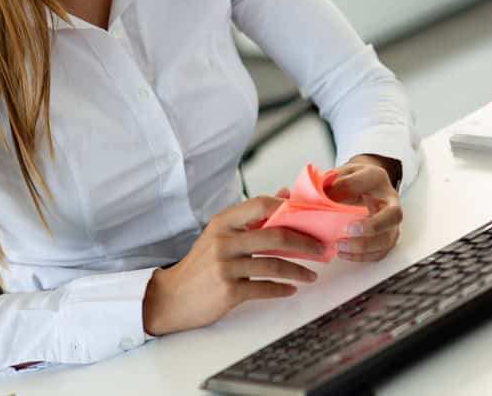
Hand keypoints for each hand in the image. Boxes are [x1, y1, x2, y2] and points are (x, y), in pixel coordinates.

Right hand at [142, 195, 326, 335]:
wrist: (171, 297)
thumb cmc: (201, 265)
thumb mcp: (220, 234)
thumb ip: (251, 216)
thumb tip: (284, 194)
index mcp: (222, 223)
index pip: (260, 204)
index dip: (288, 208)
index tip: (308, 217)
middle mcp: (223, 241)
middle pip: (275, 236)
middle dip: (305, 243)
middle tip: (321, 249)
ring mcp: (225, 267)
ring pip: (274, 265)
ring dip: (299, 271)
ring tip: (311, 275)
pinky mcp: (228, 291)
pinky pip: (264, 288)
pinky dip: (282, 289)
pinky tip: (290, 289)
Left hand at [327, 155, 403, 261]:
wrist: (364, 187)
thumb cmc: (351, 181)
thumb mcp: (341, 173)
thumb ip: (333, 182)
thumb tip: (321, 196)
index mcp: (377, 178)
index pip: (371, 181)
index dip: (351, 189)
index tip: (331, 197)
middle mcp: (390, 201)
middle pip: (393, 216)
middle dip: (372, 226)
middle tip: (347, 230)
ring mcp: (391, 222)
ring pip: (388, 239)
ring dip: (364, 247)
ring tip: (340, 246)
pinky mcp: (387, 238)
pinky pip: (380, 252)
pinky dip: (361, 256)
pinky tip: (344, 253)